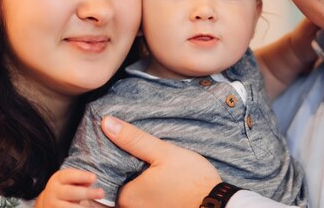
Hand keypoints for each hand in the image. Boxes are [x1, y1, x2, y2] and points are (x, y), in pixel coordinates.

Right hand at [35, 168, 104, 207]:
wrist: (47, 202)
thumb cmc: (65, 188)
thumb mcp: (70, 180)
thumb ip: (80, 180)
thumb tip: (90, 181)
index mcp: (58, 179)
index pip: (69, 175)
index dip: (82, 176)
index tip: (94, 178)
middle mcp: (54, 191)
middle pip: (70, 192)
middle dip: (87, 193)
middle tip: (102, 193)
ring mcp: (53, 205)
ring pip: (68, 207)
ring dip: (82, 207)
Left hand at [101, 116, 221, 207]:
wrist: (217, 204)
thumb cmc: (192, 179)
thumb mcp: (163, 153)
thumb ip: (133, 139)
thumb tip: (106, 123)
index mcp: (127, 197)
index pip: (107, 174)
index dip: (112, 158)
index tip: (123, 147)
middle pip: (118, 184)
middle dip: (124, 168)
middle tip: (141, 155)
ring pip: (132, 192)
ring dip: (136, 178)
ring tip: (151, 165)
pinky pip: (143, 199)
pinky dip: (146, 188)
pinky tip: (158, 177)